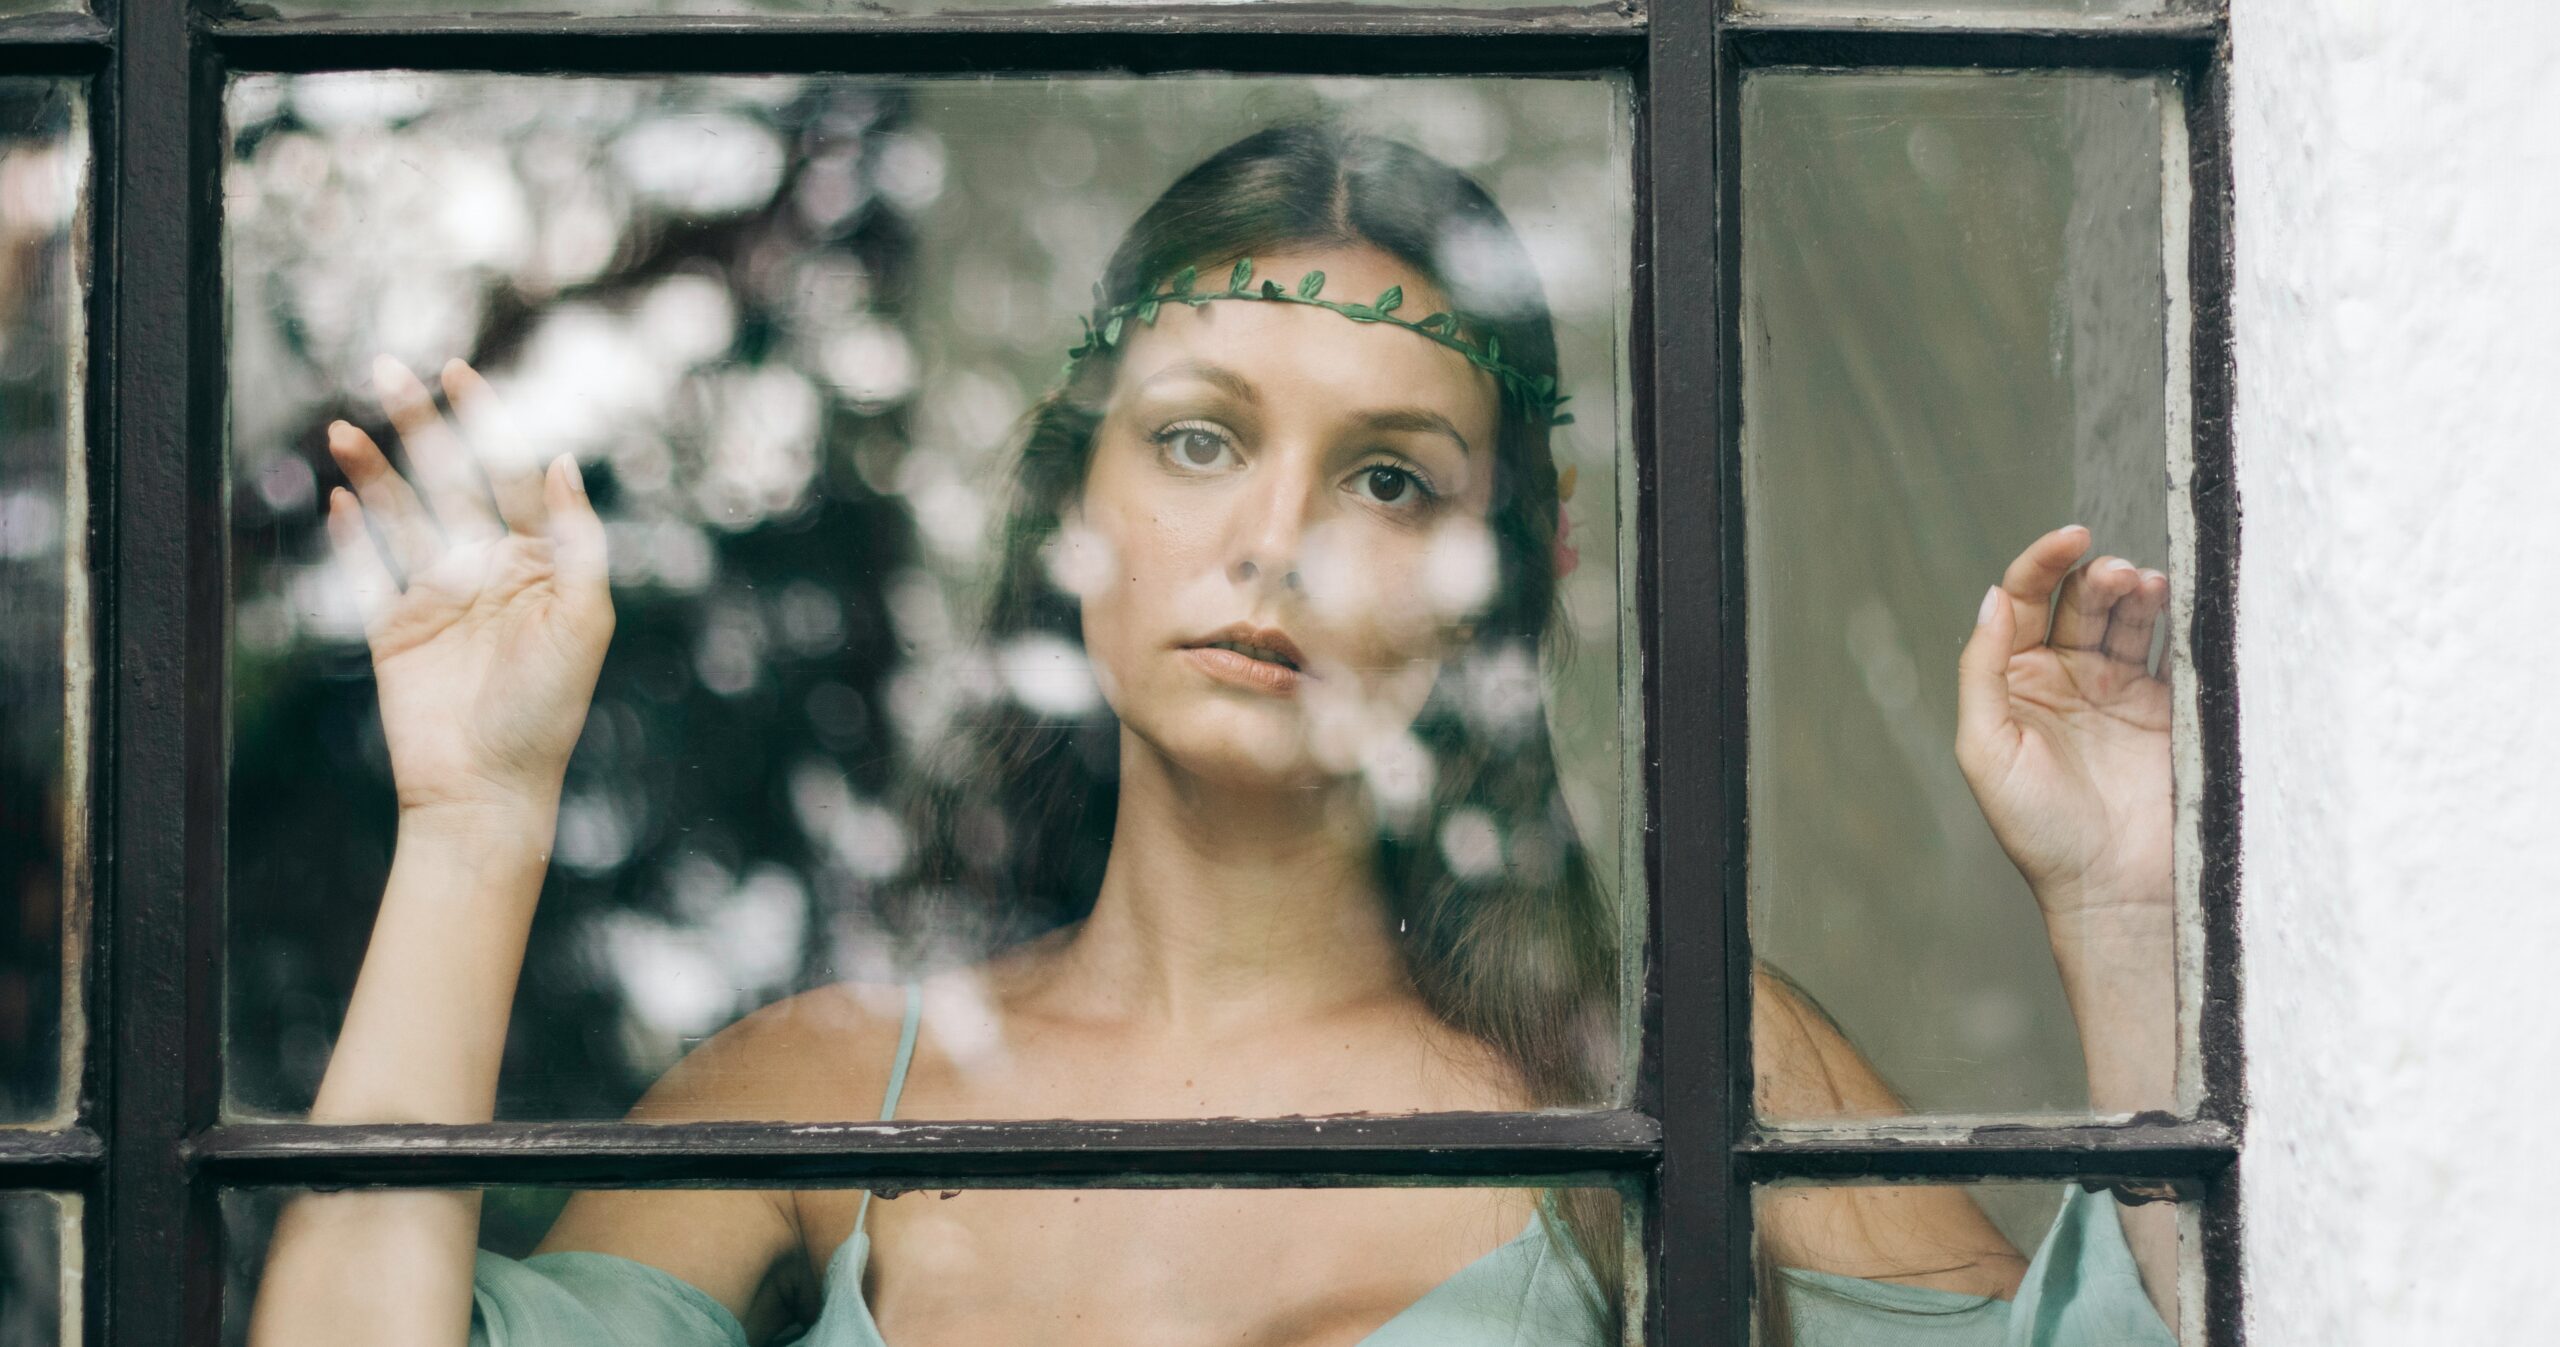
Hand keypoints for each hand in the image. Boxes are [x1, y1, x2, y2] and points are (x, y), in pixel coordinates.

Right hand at [324, 356, 613, 819]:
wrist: (486, 789)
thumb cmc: (548, 708)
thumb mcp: (584, 618)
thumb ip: (576, 540)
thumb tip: (561, 461)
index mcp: (540, 562)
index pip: (512, 474)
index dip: (488, 421)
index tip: (461, 372)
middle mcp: (488, 569)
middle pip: (448, 480)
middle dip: (421, 424)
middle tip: (388, 369)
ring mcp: (437, 597)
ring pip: (399, 514)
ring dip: (374, 469)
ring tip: (346, 428)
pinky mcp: (393, 629)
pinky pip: (364, 571)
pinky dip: (350, 535)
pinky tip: (338, 498)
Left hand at [1955, 525, 2170, 917]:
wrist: (2113, 886)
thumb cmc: (2039, 830)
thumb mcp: (1987, 748)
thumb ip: (1984, 669)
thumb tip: (1994, 596)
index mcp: (2014, 680)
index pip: (2024, 600)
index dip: (2043, 561)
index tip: (2072, 537)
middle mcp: (2064, 677)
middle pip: (2080, 600)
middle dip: (2097, 577)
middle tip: (2119, 576)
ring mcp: (2118, 689)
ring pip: (2127, 616)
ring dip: (2135, 591)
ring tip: (2145, 587)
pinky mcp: (2168, 708)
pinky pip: (2173, 649)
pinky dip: (2175, 620)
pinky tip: (2175, 604)